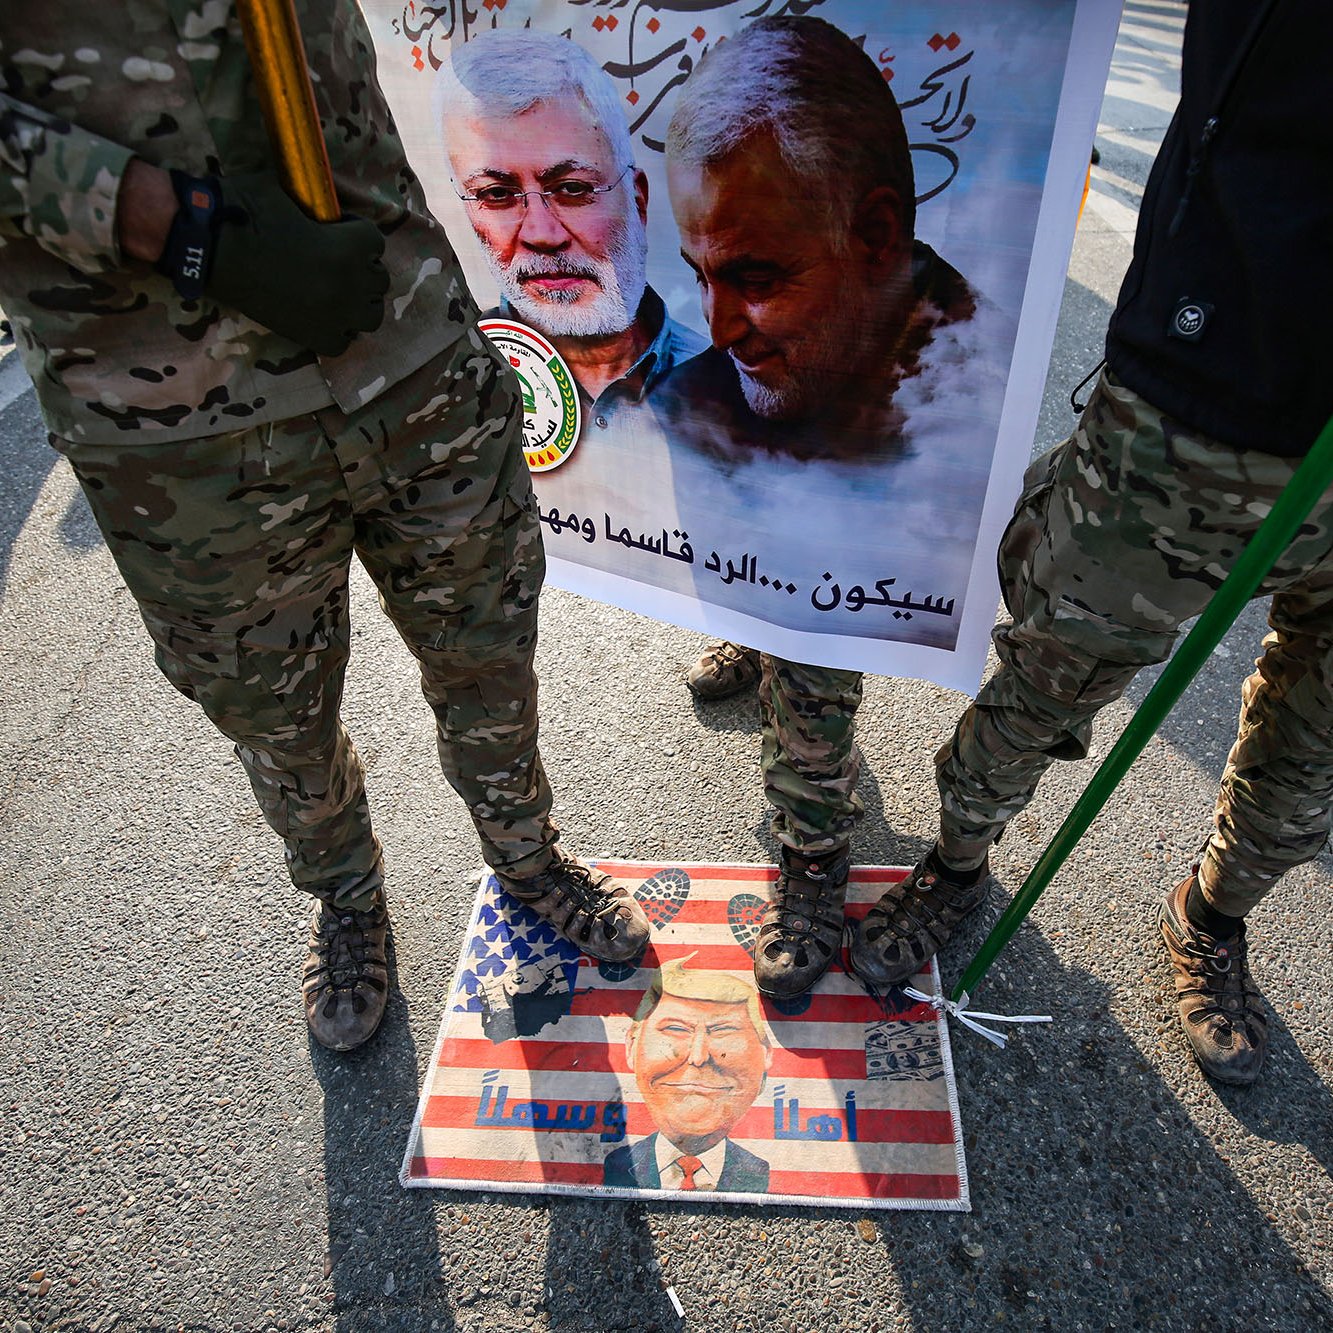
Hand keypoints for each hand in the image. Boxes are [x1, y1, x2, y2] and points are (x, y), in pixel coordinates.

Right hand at [157, 170, 388, 356]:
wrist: (207, 247)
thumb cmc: (243, 211)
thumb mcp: (290, 195)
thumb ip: (319, 210)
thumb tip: (328, 213)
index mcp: (350, 245)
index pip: (376, 242)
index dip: (356, 236)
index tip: (337, 233)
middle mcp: (350, 283)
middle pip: (378, 281)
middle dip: (359, 270)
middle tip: (333, 264)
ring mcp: (335, 314)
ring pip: (370, 315)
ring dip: (356, 303)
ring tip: (332, 293)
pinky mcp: (314, 337)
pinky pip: (343, 342)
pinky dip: (335, 331)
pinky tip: (317, 316)